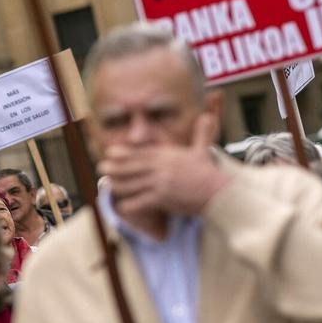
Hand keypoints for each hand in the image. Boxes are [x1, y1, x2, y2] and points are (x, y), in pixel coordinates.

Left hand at [99, 115, 228, 215]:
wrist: (220, 193)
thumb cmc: (210, 173)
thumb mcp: (203, 150)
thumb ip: (201, 133)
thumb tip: (207, 116)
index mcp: (168, 156)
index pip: (142, 153)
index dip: (124, 152)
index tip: (111, 151)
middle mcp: (162, 168)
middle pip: (133, 167)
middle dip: (116, 167)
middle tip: (101, 166)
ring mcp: (161, 183)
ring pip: (133, 184)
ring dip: (119, 185)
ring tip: (108, 184)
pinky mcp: (163, 198)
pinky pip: (141, 202)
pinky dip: (131, 205)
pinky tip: (122, 206)